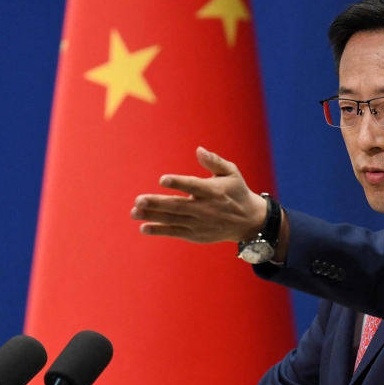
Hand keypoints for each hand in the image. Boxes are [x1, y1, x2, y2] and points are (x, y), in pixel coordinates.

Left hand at [131, 147, 266, 243]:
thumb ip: (214, 161)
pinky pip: (175, 232)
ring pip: (173, 219)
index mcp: (213, 191)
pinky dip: (160, 230)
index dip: (178, 183)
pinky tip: (144, 227)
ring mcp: (199, 223)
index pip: (193, 186)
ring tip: (134, 212)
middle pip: (178, 205)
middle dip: (157, 203)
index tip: (162, 179)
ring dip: (153, 216)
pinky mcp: (196, 234)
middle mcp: (205, 208)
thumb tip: (199, 150)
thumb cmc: (236, 192)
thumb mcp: (231, 173)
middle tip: (138, 200)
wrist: (249, 222)